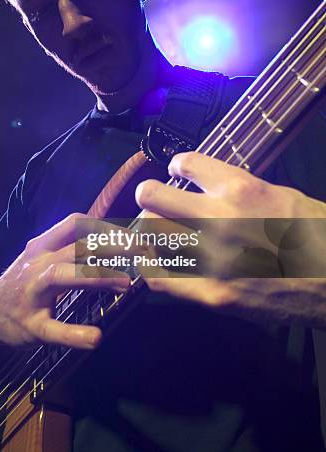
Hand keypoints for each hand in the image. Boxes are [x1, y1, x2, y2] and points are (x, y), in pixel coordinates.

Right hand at [0, 213, 129, 349]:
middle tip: (142, 251)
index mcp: (42, 246)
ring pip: (63, 277)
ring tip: (125, 283)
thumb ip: (71, 247)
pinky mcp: (29, 325)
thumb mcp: (43, 257)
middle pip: (74, 247)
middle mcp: (37, 263)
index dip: (104, 226)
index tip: (132, 234)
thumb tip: (114, 237)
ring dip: (95, 277)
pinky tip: (95, 337)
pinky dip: (73, 334)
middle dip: (109, 246)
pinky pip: (52, 329)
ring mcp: (31, 293)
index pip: (74, 224)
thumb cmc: (24, 282)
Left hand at [135, 152, 325, 320]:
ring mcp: (213, 260)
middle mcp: (220, 219)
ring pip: (149, 235)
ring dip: (153, 232)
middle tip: (159, 203)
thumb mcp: (281, 195)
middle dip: (151, 196)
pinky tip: (159, 263)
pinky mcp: (212, 295)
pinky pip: (158, 278)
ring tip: (163, 234)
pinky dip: (153, 267)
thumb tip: (203, 187)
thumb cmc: (317, 236)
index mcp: (240, 189)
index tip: (178, 174)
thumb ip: (237, 189)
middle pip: (151, 196)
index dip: (177, 167)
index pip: (184, 163)